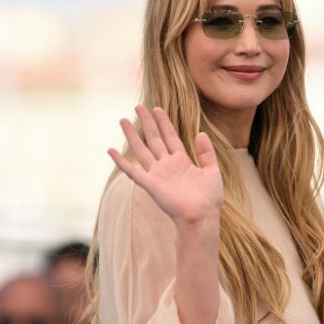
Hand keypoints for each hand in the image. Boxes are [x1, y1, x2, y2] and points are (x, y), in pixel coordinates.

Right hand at [109, 105, 223, 228]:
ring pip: (142, 149)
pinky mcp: (151, 185)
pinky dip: (122, 161)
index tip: (157, 108)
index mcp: (182, 161)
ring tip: (122, 121)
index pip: (170, 136)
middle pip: (154, 139)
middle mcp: (167, 165)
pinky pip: (133, 171)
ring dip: (132, 135)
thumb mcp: (212, 171)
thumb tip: (201, 133)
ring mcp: (158, 174)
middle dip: (147, 122)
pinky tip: (111, 151)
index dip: (164, 122)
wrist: (202, 217)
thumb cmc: (209, 198)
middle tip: (138, 106)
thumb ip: (206, 153)